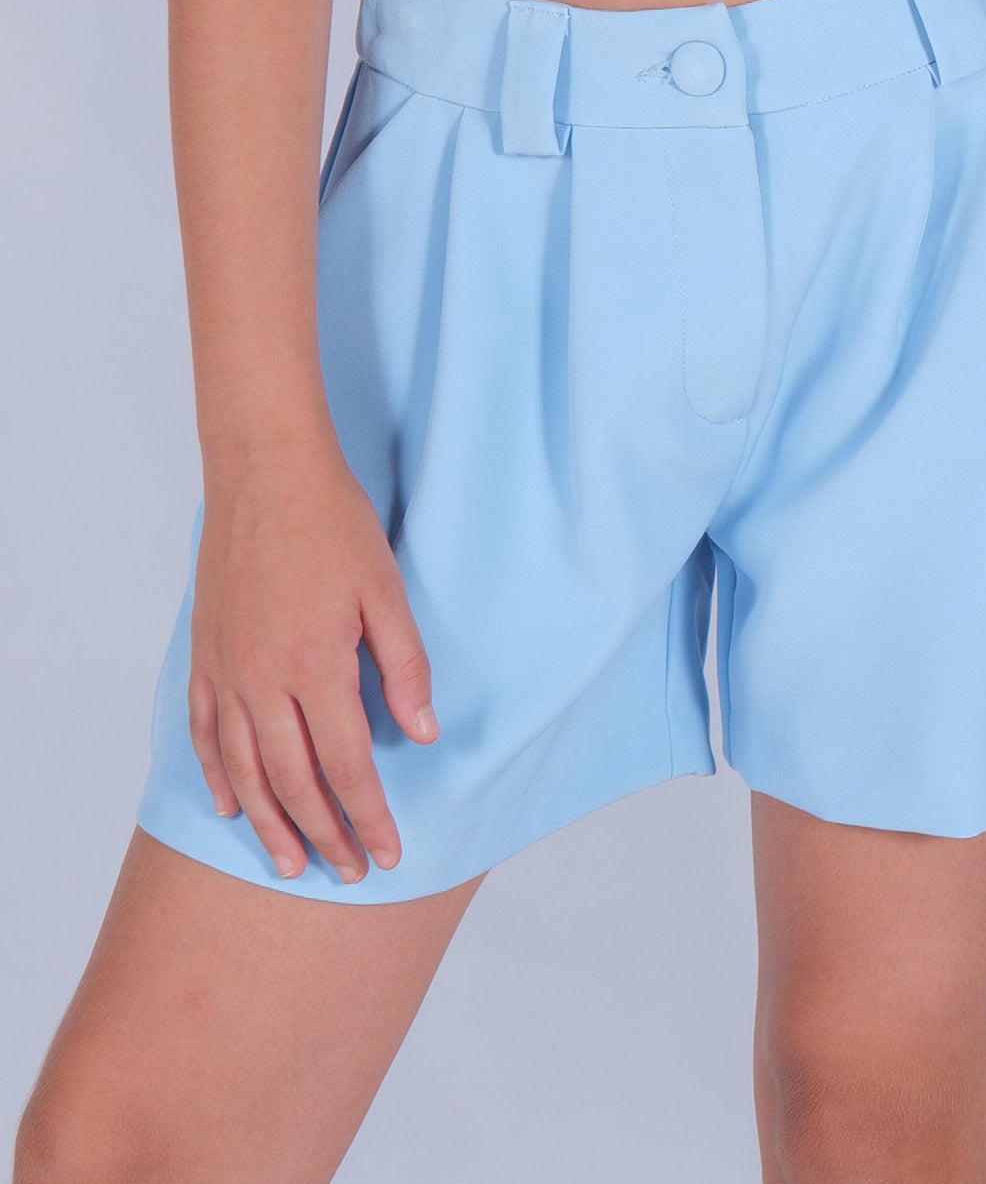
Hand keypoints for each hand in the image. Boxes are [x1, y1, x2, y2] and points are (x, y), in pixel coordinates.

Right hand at [189, 441, 436, 884]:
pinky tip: (229, 805)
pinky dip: (217, 776)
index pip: (346, 766)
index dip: (369, 816)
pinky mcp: (204, 656)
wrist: (265, 471)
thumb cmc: (333, 522)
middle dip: (324, 835)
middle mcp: (262, 680)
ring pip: (244, 771)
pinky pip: (204, 733)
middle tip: (348, 872)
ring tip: (290, 862)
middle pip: (294, 782)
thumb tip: (423, 733)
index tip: (388, 853)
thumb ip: (405, 666)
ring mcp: (226, 671)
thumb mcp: (387, 589)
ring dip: (269, 823)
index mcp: (315, 666)